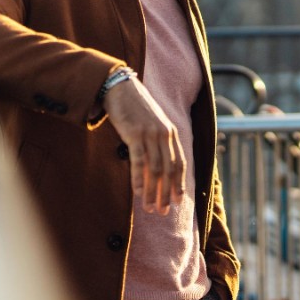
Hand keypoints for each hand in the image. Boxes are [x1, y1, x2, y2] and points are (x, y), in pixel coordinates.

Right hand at [102, 77, 185, 214]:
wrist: (119, 87)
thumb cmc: (133, 107)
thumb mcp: (151, 123)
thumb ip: (157, 140)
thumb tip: (157, 163)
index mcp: (170, 133)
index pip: (180, 163)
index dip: (179, 184)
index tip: (178, 201)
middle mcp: (164, 134)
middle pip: (170, 170)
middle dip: (167, 193)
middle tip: (164, 212)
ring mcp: (150, 134)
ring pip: (156, 170)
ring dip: (154, 192)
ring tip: (151, 209)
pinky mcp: (135, 134)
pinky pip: (139, 162)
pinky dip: (139, 180)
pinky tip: (139, 194)